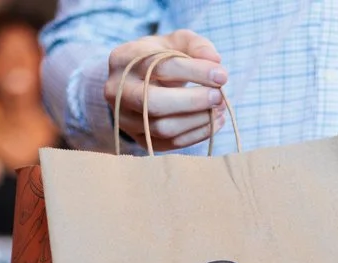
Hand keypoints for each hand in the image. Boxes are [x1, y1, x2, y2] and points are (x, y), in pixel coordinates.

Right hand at [105, 30, 227, 151]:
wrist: (137, 82)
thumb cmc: (159, 58)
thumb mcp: (175, 42)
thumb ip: (196, 46)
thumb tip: (216, 63)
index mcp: (123, 59)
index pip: (161, 67)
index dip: (195, 72)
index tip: (222, 75)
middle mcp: (116, 91)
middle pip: (155, 103)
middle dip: (193, 101)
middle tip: (218, 97)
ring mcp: (124, 119)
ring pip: (162, 128)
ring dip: (197, 121)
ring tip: (219, 109)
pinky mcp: (139, 140)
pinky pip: (169, 144)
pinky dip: (196, 135)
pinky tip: (214, 123)